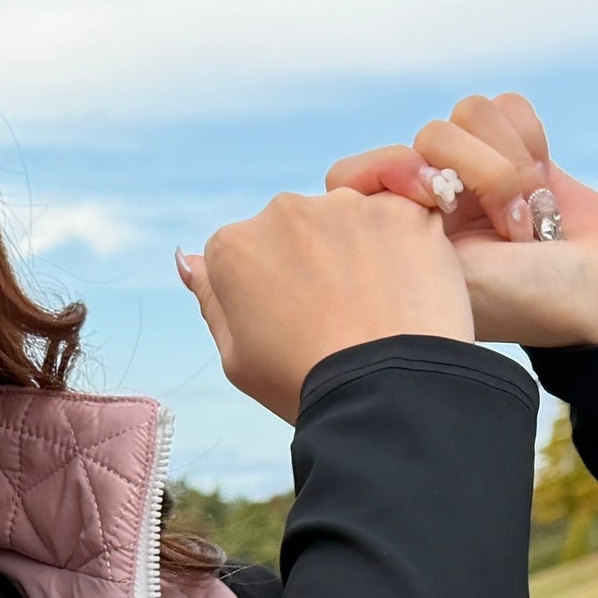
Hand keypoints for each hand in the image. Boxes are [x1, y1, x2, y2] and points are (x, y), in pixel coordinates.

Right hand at [175, 187, 472, 421]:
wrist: (384, 392)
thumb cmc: (304, 385)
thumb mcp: (237, 358)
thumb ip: (212, 299)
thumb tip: (187, 260)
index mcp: (233, 247)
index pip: (244, 253)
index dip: (269, 290)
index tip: (292, 325)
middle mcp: (284, 211)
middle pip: (295, 229)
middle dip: (313, 261)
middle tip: (338, 318)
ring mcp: (345, 205)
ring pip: (348, 218)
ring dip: (360, 250)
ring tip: (378, 309)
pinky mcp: (401, 208)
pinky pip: (402, 216)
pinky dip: (407, 246)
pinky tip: (410, 290)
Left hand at [327, 91, 597, 350]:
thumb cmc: (535, 302)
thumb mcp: (451, 280)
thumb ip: (399, 237)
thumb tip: (355, 192)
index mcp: (400, 241)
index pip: (354, 175)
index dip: (391, 172)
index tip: (434, 200)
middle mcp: (432, 203)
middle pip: (429, 136)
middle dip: (482, 175)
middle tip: (512, 232)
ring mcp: (477, 176)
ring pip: (471, 115)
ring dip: (513, 163)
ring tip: (535, 217)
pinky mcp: (522, 153)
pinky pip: (509, 108)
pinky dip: (534, 141)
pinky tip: (549, 188)